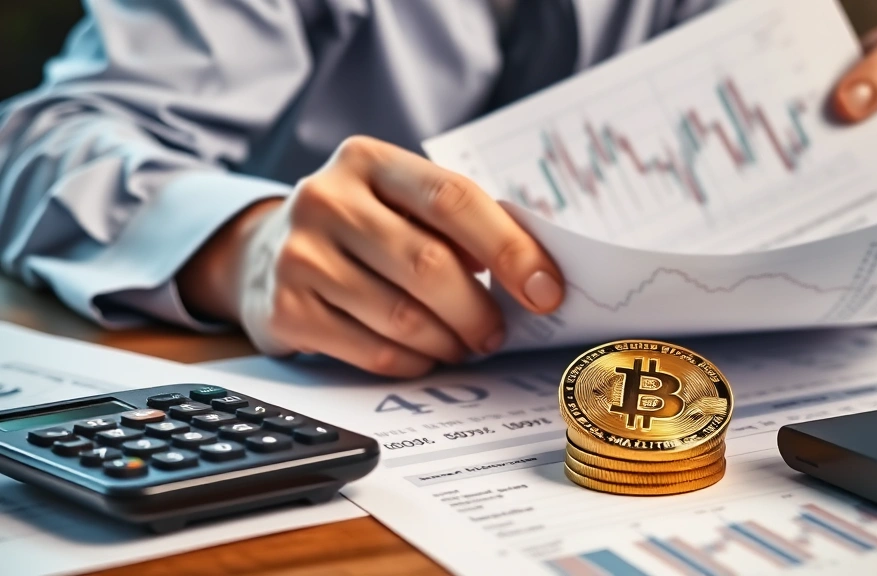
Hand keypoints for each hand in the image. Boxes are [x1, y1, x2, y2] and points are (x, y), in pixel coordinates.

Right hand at [178, 136, 563, 376]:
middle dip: (478, 311)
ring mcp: (299, 255)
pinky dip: (413, 361)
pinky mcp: (285, 309)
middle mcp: (326, 199)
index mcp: (368, 160)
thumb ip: (458, 226)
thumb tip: (534, 277)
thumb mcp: (399, 204)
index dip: (509, 248)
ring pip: (402, 317)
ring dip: (448, 342)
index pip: (452, 199)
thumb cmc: (362, 231)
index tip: (546, 290)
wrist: (263, 255)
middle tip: (497, 334)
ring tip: (463, 345)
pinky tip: (424, 355)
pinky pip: (371, 351)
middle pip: (428, 264)